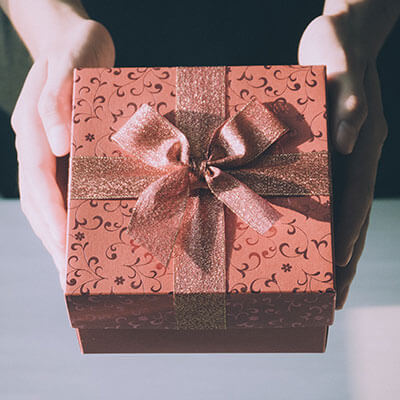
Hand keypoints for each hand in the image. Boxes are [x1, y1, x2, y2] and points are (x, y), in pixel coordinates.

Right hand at [11, 19, 114, 289]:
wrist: (78, 42)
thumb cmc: (76, 52)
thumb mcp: (68, 66)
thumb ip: (56, 101)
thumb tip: (58, 143)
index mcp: (34, 132)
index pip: (39, 185)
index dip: (52, 219)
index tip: (64, 250)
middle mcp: (40, 148)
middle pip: (40, 203)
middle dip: (54, 241)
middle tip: (68, 279)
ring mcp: (51, 153)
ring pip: (49, 202)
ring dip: (59, 237)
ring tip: (72, 270)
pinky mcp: (68, 153)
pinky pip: (65, 190)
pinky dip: (71, 216)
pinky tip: (83, 234)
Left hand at [298, 15, 387, 307]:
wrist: (339, 36)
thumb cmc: (339, 43)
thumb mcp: (342, 61)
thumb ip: (350, 99)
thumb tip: (350, 141)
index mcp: (361, 144)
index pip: (357, 198)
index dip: (349, 235)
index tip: (339, 270)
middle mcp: (353, 158)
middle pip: (351, 218)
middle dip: (342, 261)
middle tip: (331, 300)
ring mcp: (340, 160)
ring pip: (338, 213)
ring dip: (330, 252)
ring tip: (320, 287)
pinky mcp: (324, 155)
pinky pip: (321, 195)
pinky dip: (315, 223)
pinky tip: (301, 241)